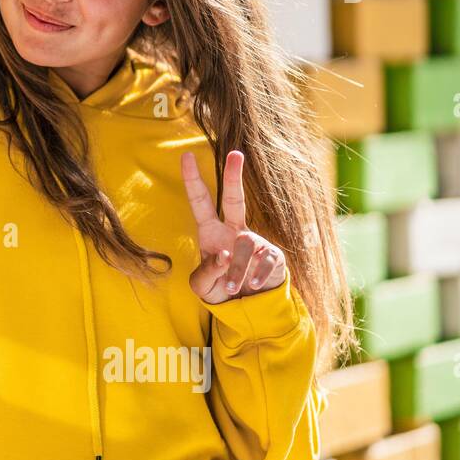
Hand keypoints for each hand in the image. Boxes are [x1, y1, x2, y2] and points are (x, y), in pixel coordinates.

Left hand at [180, 150, 286, 303]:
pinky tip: (254, 285)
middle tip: (235, 153)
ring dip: (237, 269)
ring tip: (233, 287)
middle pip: (234, 199)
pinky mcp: (272, 255)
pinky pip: (265, 260)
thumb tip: (223, 254)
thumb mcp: (202, 286)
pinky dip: (258, 274)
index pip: (200, 202)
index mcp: (210, 232)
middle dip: (233, 176)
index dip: (193, 180)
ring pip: (244, 245)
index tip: (186, 156)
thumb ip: (206, 272)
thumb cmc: (219, 289)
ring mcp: (254, 241)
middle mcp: (232, 231)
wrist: (246, 306)